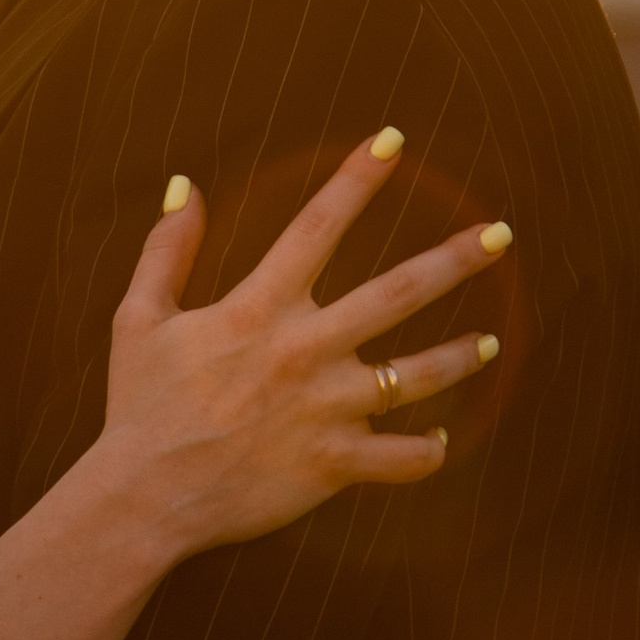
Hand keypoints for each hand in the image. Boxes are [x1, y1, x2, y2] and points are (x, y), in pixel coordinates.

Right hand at [97, 132, 505, 559]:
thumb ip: (166, 249)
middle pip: (398, 293)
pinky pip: (401, 460)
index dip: (356, 179)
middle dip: (455, 260)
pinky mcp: (332, 465)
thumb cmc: (141, 406)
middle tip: (501, 236)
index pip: (317, 226)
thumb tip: (183, 184)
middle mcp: (302, 351)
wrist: (142, 499)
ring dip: (458, 357)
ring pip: (416, 377)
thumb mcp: (138, 318)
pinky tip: (438, 439)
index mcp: (258, 308)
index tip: (394, 141)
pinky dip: (426, 451)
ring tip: (489, 343)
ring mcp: (324, 410)